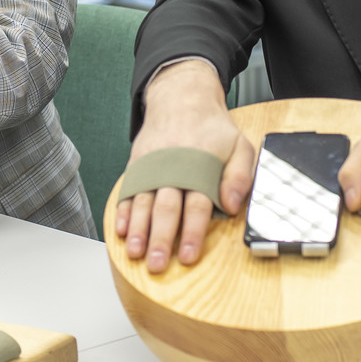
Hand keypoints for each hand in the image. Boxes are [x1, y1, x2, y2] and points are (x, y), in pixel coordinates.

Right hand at [115, 60, 254, 272]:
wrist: (181, 97)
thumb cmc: (212, 128)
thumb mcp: (239, 145)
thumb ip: (240, 176)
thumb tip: (231, 205)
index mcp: (199, 167)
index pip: (196, 205)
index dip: (191, 232)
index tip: (187, 255)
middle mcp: (172, 168)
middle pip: (165, 208)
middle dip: (160, 238)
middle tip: (158, 264)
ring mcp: (152, 167)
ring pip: (143, 202)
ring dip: (138, 230)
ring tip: (136, 254)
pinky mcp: (138, 164)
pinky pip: (127, 190)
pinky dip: (122, 212)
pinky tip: (121, 230)